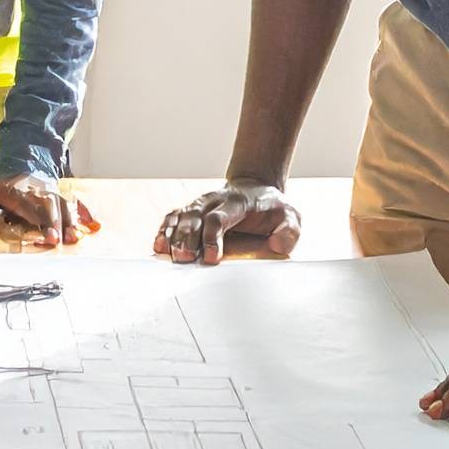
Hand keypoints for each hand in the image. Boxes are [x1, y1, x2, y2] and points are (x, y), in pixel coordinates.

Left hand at [0, 174, 98, 247]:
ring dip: (70, 222)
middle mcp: (38, 192)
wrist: (23, 166)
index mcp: (17, 192)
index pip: (28, 205)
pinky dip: (86, 212)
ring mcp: (53, 193)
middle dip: (54, 224)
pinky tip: (94, 224)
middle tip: (57, 240)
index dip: (37, 219)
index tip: (45, 235)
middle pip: (49, 207)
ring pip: (64, 205)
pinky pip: (76, 202)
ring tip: (74, 238)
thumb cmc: (4, 190)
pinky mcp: (63, 196)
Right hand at [154, 181, 302, 265]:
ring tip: (166, 254)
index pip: (219, 219)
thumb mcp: (290, 217)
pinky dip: (164, 230)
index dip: (212, 238)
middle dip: (187, 239)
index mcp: (237, 203)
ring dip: (172, 236)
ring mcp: (200, 204)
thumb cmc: (272, 209)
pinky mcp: (191, 210)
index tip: (210, 259)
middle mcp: (214, 200)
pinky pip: (173, 217)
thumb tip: (276, 244)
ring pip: (181, 217)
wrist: (256, 188)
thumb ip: (289, 231)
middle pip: (194, 218)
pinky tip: (159, 245)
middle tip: (184, 259)